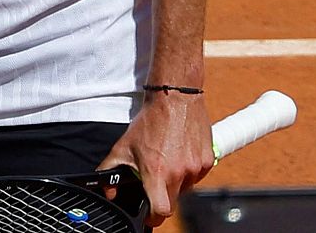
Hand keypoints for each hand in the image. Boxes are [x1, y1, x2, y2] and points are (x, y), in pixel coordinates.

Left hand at [98, 91, 212, 225]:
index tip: (149, 213)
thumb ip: (110, 170)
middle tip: (155, 181)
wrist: (175, 98)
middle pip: (173, 203)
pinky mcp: (208, 161)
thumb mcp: (123, 146)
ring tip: (167, 161)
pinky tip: (179, 155)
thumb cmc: (151, 121)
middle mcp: (179, 172)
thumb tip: (107, 190)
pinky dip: (189, 171)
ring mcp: (196, 168)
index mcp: (157, 172)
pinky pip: (198, 176)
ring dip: (176, 182)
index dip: (153, 217)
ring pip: (186, 189)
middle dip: (162, 197)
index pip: (161, 211)